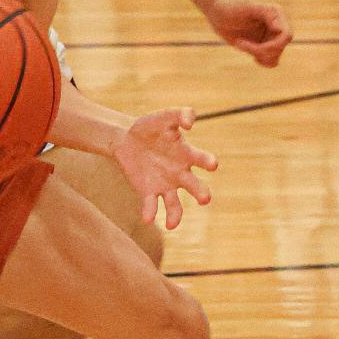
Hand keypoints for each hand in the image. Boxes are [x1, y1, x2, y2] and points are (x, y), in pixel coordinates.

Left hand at [113, 109, 216, 229]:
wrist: (126, 139)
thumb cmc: (150, 127)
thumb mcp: (163, 117)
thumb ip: (178, 114)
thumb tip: (190, 122)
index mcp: (187, 154)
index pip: (202, 160)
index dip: (208, 161)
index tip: (212, 164)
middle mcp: (181, 173)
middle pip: (194, 186)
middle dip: (200, 193)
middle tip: (205, 199)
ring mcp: (166, 185)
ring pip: (175, 204)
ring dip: (175, 215)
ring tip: (172, 224)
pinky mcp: (149, 193)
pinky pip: (151, 205)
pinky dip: (150, 212)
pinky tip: (147, 218)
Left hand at [207, 0, 292, 67]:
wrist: (219, 12)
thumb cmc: (230, 6)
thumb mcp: (246, 8)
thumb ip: (265, 14)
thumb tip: (279, 29)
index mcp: (277, 14)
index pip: (286, 36)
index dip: (270, 45)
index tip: (244, 42)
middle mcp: (278, 25)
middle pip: (279, 48)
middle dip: (259, 50)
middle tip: (239, 43)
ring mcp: (271, 36)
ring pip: (275, 57)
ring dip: (258, 56)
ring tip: (241, 45)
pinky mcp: (264, 45)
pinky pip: (271, 61)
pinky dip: (261, 61)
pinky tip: (247, 50)